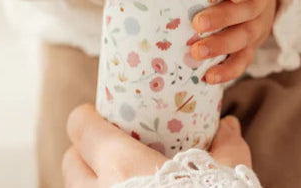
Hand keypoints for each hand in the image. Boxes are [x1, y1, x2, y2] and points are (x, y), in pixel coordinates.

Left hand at [62, 104, 251, 186]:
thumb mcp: (225, 178)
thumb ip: (226, 148)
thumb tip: (229, 125)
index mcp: (121, 166)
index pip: (80, 126)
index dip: (88, 119)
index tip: (103, 118)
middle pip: (71, 161)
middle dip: (87, 154)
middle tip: (112, 152)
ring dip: (91, 185)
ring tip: (117, 182)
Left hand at [190, 0, 277, 83]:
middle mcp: (262, 3)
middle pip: (248, 11)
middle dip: (223, 18)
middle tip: (198, 23)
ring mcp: (258, 28)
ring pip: (244, 38)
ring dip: (220, 46)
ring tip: (197, 52)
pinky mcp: (251, 48)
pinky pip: (242, 61)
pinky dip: (227, 70)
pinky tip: (209, 76)